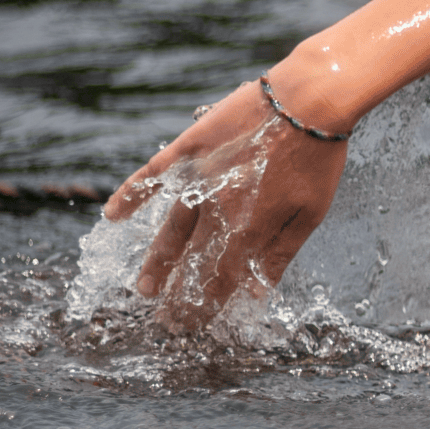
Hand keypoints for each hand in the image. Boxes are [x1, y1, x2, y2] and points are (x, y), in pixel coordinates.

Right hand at [103, 78, 348, 323]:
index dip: (205, 306)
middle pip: (192, 261)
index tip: (191, 327)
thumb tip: (257, 292)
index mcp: (249, 229)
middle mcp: (217, 209)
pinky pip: (151, 177)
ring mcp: (198, 178)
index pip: (221, 280)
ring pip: (170, 228)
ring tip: (145, 288)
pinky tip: (112, 215)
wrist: (308, 100)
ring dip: (157, 261)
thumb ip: (280, 253)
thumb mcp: (311, 212)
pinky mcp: (188, 149)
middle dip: (179, 294)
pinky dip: (130, 196)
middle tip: (165, 321)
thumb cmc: (317, 158)